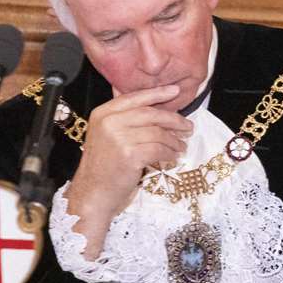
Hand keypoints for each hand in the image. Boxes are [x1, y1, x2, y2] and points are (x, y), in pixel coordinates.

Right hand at [66, 86, 192, 256]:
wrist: (93, 192)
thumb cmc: (104, 165)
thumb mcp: (107, 135)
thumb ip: (125, 119)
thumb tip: (154, 104)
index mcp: (103, 113)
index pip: (134, 97)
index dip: (157, 93)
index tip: (175, 90)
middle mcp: (109, 122)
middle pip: (151, 114)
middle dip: (174, 119)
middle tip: (188, 126)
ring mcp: (119, 138)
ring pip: (158, 133)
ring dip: (174, 140)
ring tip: (182, 146)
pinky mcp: (130, 155)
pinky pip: (159, 149)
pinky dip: (170, 153)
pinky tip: (174, 156)